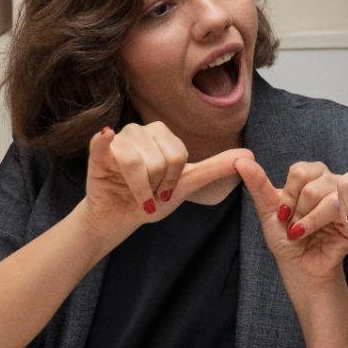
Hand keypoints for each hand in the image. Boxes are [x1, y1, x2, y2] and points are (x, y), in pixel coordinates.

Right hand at [76, 123, 249, 248]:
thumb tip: (250, 155)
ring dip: (137, 188)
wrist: (120, 217)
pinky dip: (103, 142)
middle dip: (155, 186)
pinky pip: (102, 143)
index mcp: (162, 134)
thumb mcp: (187, 184)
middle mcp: (140, 131)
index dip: (172, 180)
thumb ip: (215, 168)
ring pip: (135, 162)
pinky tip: (105, 135)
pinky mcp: (97, 153)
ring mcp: (117, 139)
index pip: (178, 156)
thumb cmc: (153, 198)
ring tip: (133, 191)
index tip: (165, 190)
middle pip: (159, 160)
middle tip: (147, 192)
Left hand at [236, 157, 347, 291]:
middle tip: (294, 225)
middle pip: (312, 177)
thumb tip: (240, 160)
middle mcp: (330, 183)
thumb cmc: (286, 239)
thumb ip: (257, 185)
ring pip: (323, 190)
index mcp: (312, 177)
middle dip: (296, 205)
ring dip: (305, 216)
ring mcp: (344, 198)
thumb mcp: (268, 211)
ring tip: (302, 231)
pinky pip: (335, 205)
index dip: (288, 193)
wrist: (301, 267)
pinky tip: (312, 234)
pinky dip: (315, 221)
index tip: (283, 214)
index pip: (300, 170)